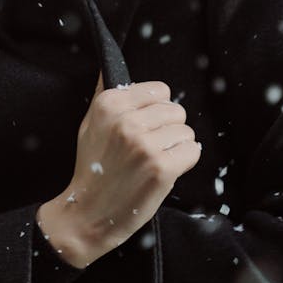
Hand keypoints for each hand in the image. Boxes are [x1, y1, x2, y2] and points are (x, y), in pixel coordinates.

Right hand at [36, 73, 200, 266]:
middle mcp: (127, 121)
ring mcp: (145, 145)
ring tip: (154, 161)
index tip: (145, 125)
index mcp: (109, 104)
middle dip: (168, 129)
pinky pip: (193, 151)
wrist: (88, 213)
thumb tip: (110, 70)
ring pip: (187, 132)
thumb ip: (104, 96)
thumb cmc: (92, 169)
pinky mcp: (162, 168)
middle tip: (149, 148)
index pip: (159, 90)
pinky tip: (164, 171)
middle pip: (176, 110)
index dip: (156, 109)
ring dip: (176, 147)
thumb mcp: (89, 125)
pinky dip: (184, 163)